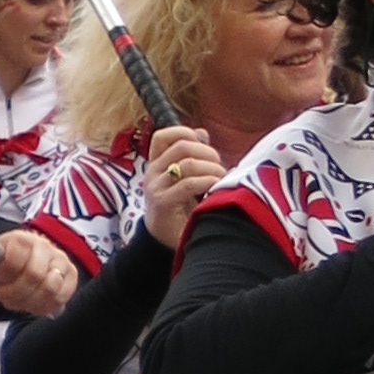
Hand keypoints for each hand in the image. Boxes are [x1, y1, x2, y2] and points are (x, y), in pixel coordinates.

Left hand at [0, 227, 73, 317]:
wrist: (23, 267)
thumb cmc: (4, 265)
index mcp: (23, 239)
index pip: (17, 255)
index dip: (6, 273)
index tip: (0, 279)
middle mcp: (45, 247)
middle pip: (34, 275)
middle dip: (15, 293)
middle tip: (4, 297)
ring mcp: (61, 261)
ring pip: (50, 289)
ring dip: (28, 302)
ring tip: (17, 301)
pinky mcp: (71, 277)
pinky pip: (60, 298)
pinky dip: (43, 306)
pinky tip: (31, 304)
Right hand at [138, 123, 225, 248]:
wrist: (164, 240)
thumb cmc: (180, 207)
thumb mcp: (185, 177)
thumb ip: (192, 155)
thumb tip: (202, 133)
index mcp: (156, 163)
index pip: (162, 136)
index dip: (184, 132)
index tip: (202, 144)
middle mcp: (152, 172)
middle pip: (182, 146)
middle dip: (208, 153)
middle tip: (219, 167)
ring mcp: (155, 187)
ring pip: (188, 164)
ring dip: (212, 168)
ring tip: (221, 179)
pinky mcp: (162, 202)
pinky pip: (188, 184)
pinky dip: (208, 182)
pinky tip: (216, 187)